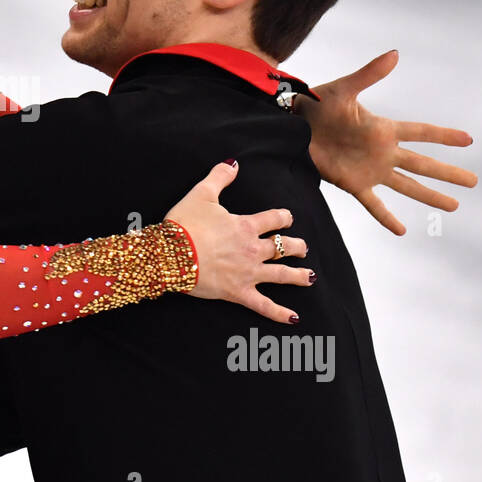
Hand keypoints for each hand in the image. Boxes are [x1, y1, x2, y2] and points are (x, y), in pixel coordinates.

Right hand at [165, 160, 312, 324]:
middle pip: (284, 246)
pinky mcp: (238, 292)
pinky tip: (293, 318)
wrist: (170, 254)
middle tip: (301, 248)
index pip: (275, 219)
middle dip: (296, 246)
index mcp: (246, 225)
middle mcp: (252, 249)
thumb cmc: (184, 224)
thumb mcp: (201, 194)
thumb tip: (233, 163)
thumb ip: (220, 177)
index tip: (286, 218)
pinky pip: (264, 305)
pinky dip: (279, 313)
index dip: (284, 217)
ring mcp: (248, 273)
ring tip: (310, 277)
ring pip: (282, 275)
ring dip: (299, 276)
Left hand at [298, 50, 477, 234]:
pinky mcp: (353, 184)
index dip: (444, 136)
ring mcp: (370, 170)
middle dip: (448, 173)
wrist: (291, 125)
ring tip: (454, 205)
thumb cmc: (316, 103)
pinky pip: (374, 204)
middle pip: (423, 164)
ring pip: (407, 186)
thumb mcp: (345, 89)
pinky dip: (387, 217)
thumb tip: (394, 54)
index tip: (469, 140)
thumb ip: (369, 75)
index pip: (421, 132)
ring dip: (430, 195)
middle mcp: (383, 151)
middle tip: (473, 182)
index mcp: (383, 129)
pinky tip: (402, 230)